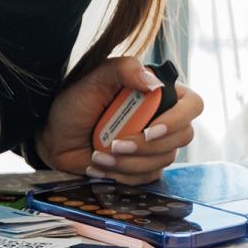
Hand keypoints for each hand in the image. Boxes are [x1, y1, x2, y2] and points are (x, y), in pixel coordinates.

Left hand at [35, 56, 203, 182]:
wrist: (55, 136)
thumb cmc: (75, 102)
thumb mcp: (95, 77)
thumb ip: (124, 69)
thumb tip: (153, 83)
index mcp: (158, 93)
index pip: (192, 105)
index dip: (178, 120)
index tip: (150, 129)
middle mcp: (162, 118)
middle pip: (183, 137)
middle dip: (147, 146)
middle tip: (115, 145)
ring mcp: (154, 145)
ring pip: (164, 160)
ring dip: (130, 163)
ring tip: (99, 155)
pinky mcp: (142, 167)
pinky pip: (148, 178)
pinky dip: (123, 176)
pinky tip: (100, 166)